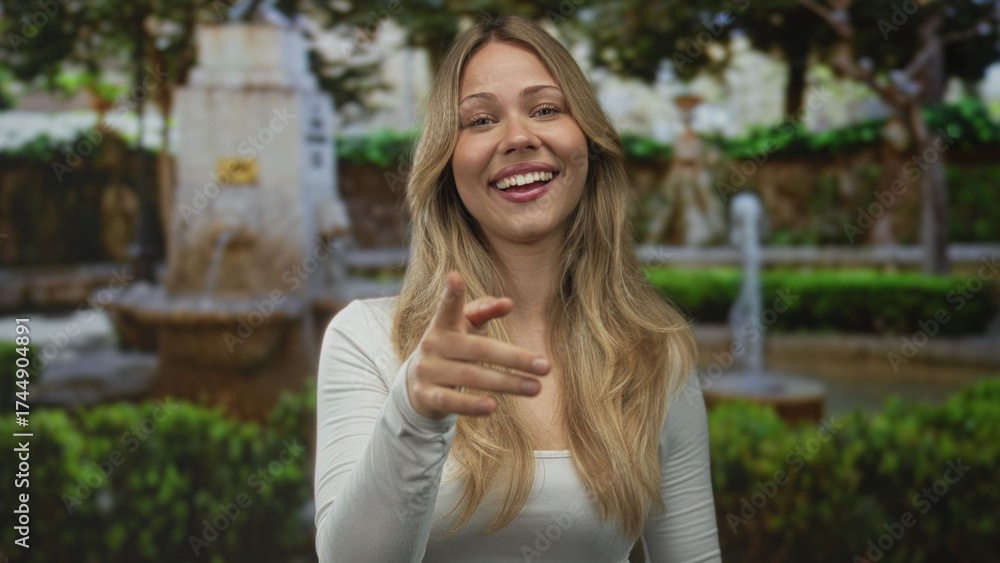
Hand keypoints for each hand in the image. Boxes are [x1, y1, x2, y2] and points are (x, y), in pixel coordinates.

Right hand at [405, 270, 549, 419]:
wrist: (417, 384)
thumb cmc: (453, 348)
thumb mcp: (465, 327)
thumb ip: (485, 311)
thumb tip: (508, 303)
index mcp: (444, 324)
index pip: (448, 306)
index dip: (452, 292)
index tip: (456, 277)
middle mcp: (433, 344)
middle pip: (480, 350)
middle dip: (515, 358)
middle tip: (547, 366)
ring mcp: (428, 370)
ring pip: (471, 377)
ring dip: (507, 383)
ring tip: (536, 388)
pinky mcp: (426, 396)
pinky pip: (451, 401)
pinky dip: (472, 405)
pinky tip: (493, 406)